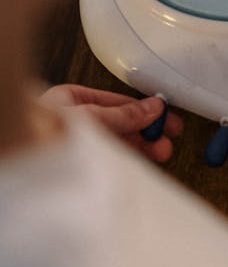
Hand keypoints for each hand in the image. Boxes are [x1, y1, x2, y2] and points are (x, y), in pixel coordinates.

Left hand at [40, 85, 182, 162]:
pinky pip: (110, 159)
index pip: (118, 103)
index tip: (164, 117)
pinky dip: (127, 160)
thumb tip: (150, 108)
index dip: (144, 110)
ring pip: (116, 143)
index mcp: (73, 101)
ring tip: (160, 153)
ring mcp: (77, 144)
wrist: (21, 156)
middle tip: (166, 139)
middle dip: (146, 131)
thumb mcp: (90, 115)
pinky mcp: (80, 165)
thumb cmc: (39, 129)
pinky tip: (140, 162)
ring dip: (140, 147)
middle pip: (120, 125)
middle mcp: (76, 122)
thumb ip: (122, 114)